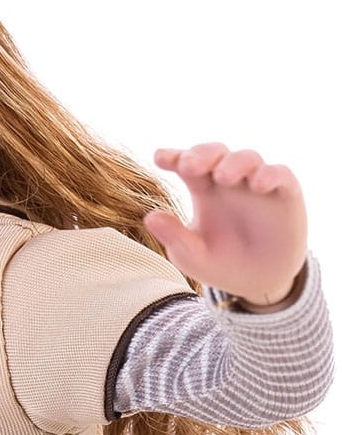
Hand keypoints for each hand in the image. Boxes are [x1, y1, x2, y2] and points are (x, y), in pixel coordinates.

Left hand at [143, 143, 307, 306]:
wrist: (260, 283)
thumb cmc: (221, 264)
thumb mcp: (192, 256)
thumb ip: (174, 237)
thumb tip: (149, 218)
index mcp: (202, 188)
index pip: (186, 163)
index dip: (174, 156)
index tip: (160, 158)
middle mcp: (229, 180)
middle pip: (215, 152)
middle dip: (201, 153)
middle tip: (188, 165)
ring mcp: (257, 185)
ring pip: (247, 157)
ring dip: (234, 163)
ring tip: (223, 177)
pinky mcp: (285, 195)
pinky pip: (280, 175)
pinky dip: (270, 175)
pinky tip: (258, 185)